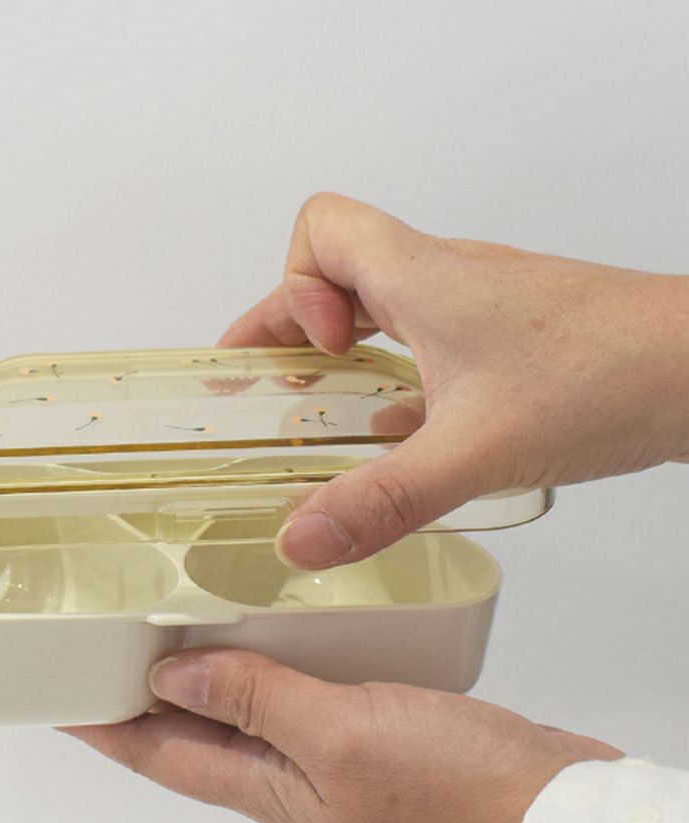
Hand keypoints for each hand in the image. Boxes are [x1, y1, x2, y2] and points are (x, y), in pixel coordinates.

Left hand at [64, 649, 622, 822]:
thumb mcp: (337, 737)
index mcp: (265, 785)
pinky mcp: (369, 728)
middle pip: (192, 729)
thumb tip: (172, 674)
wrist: (547, 813)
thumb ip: (255, 701)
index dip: (100, 725)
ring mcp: (328, 752)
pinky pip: (299, 688)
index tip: (56, 696)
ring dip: (209, 667)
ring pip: (246, 704)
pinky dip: (275, 657)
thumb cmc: (452, 795)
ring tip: (181, 616)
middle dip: (143, 693)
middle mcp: (286, 773)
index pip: (156, 752)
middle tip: (110, 643)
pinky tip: (283, 622)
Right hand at [219, 193, 688, 568]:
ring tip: (320, 405)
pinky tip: (402, 428)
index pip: (320, 231)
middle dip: (292, 324)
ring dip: (342, 347)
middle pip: (339, 270)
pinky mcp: (509, 333)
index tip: (313, 356)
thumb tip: (301, 538)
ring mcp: (481, 303)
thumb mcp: (473, 452)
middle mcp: (446, 278)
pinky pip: (428, 334)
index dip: (292, 289)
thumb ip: (380, 500)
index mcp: (422, 278)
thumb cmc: (607, 378)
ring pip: (384, 302)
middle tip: (268, 382)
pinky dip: (396, 371)